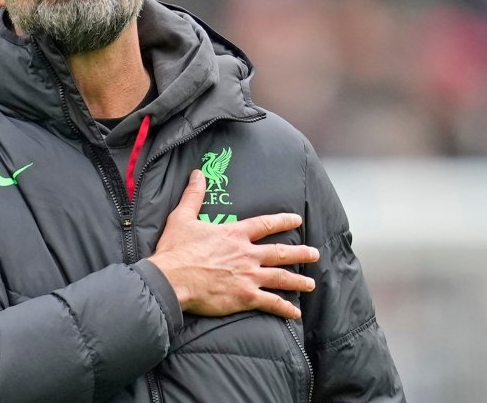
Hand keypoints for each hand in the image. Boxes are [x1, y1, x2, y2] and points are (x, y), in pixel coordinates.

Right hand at [147, 169, 319, 318]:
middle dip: (300, 253)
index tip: (297, 220)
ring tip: (311, 285)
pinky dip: (285, 308)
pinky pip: (271, 303)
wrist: (172, 280)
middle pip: (280, 253)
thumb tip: (198, 173)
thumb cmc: (176, 250)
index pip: (264, 224)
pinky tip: (295, 313)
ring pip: (281, 278)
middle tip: (314, 254)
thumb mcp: (182, 217)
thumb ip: (194, 195)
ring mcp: (248, 277)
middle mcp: (246, 254)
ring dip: (298, 281)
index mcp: (234, 235)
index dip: (282, 221)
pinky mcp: (245, 297)